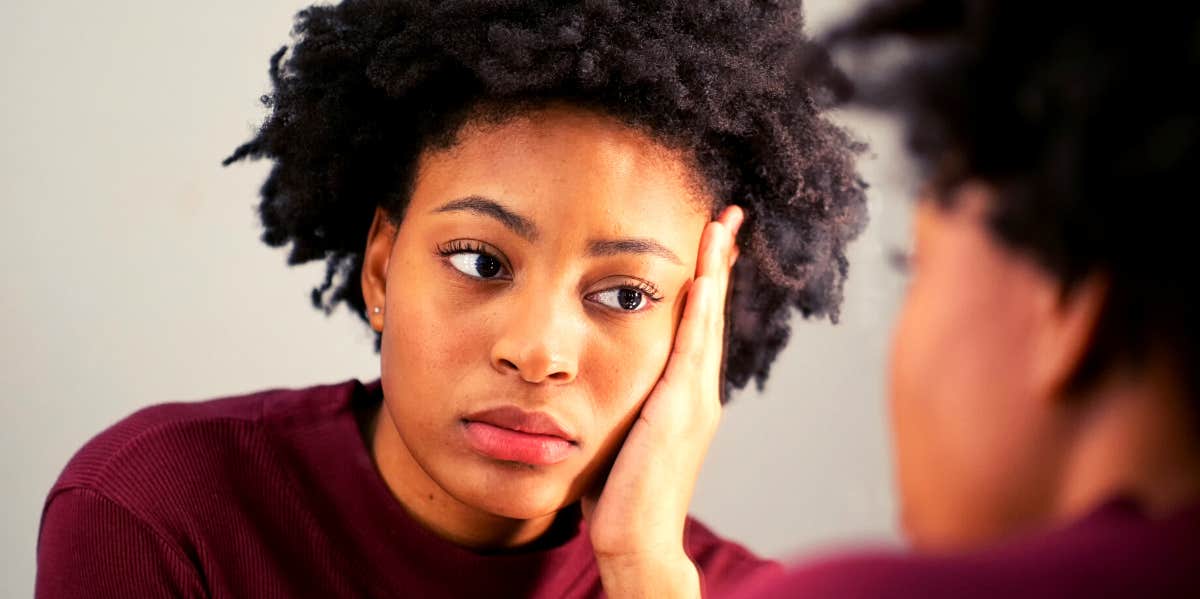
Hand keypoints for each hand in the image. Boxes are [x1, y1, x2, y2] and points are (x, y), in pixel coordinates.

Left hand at [582, 205, 743, 598]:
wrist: (636, 541)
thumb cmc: (620, 495)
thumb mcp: (620, 434)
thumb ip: (622, 401)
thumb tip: (596, 375)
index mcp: (683, 396)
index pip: (695, 325)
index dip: (704, 281)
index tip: (707, 241)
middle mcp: (697, 392)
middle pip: (710, 313)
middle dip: (718, 262)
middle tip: (727, 216)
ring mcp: (694, 400)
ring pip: (706, 320)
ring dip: (713, 270)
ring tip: (720, 226)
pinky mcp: (680, 410)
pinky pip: (692, 347)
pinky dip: (700, 308)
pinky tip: (702, 275)